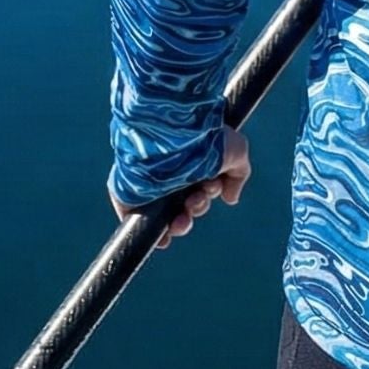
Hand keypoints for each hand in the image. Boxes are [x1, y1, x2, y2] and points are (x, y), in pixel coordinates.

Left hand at [108, 126, 250, 248]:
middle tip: (195, 201)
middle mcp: (172, 174)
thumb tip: (230, 198)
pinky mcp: (131, 198)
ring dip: (181, 224)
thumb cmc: (205, 137)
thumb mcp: (236, 149)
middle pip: (187, 205)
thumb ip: (238, 175)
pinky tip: (164, 236)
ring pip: (167, 216)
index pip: (200, 188)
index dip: (208, 196)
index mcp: (192, 162)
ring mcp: (151, 186)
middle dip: (197, 208)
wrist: (172, 131)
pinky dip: (153, 233)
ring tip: (181, 218)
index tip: (211, 189)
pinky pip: (140, 223)